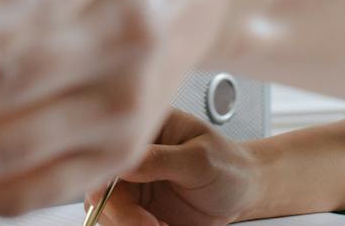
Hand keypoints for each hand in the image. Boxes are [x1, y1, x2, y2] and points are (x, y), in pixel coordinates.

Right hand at [83, 108, 262, 225]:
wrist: (243, 192)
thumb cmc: (228, 166)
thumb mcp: (199, 159)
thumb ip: (162, 159)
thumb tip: (125, 160)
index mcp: (148, 129)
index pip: (111, 147)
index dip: (105, 173)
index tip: (117, 194)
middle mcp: (135, 156)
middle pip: (101, 186)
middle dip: (121, 212)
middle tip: (147, 224)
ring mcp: (134, 184)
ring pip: (107, 210)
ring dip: (129, 225)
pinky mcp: (138, 209)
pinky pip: (122, 224)